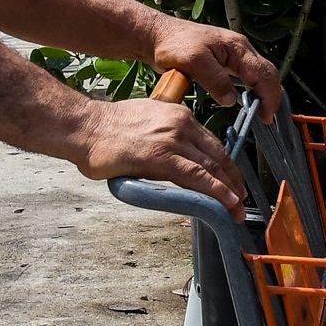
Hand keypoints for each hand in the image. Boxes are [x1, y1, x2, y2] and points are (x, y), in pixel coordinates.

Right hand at [73, 97, 247, 206]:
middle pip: (218, 156)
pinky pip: (197, 176)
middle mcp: (181, 124)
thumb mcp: (145, 124)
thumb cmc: (106, 130)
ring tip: (237, 210)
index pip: (212, 144)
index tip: (232, 182)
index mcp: (178, 116)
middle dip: (233, 181)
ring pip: (211, 167)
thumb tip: (172, 159)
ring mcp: (173, 140)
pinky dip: (216, 191)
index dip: (226, 166)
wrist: (85, 127)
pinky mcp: (162, 157)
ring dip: (229, 192)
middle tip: (241, 201)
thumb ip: (164, 138)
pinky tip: (227, 202)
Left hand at [147, 17, 277, 105]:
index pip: (264, 74)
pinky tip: (249, 103)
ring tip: (262, 114)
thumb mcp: (194, 62)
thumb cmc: (175, 44)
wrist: (160, 35)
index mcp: (237, 47)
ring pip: (260, 75)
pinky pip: (249, 76)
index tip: (266, 117)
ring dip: (264, 94)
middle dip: (272, 97)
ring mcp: (236, 55)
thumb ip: (216, 80)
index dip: (269, 97)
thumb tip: (232, 100)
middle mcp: (241, 50)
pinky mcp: (228, 61)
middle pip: (268, 73)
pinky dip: (254, 90)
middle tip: (267, 120)